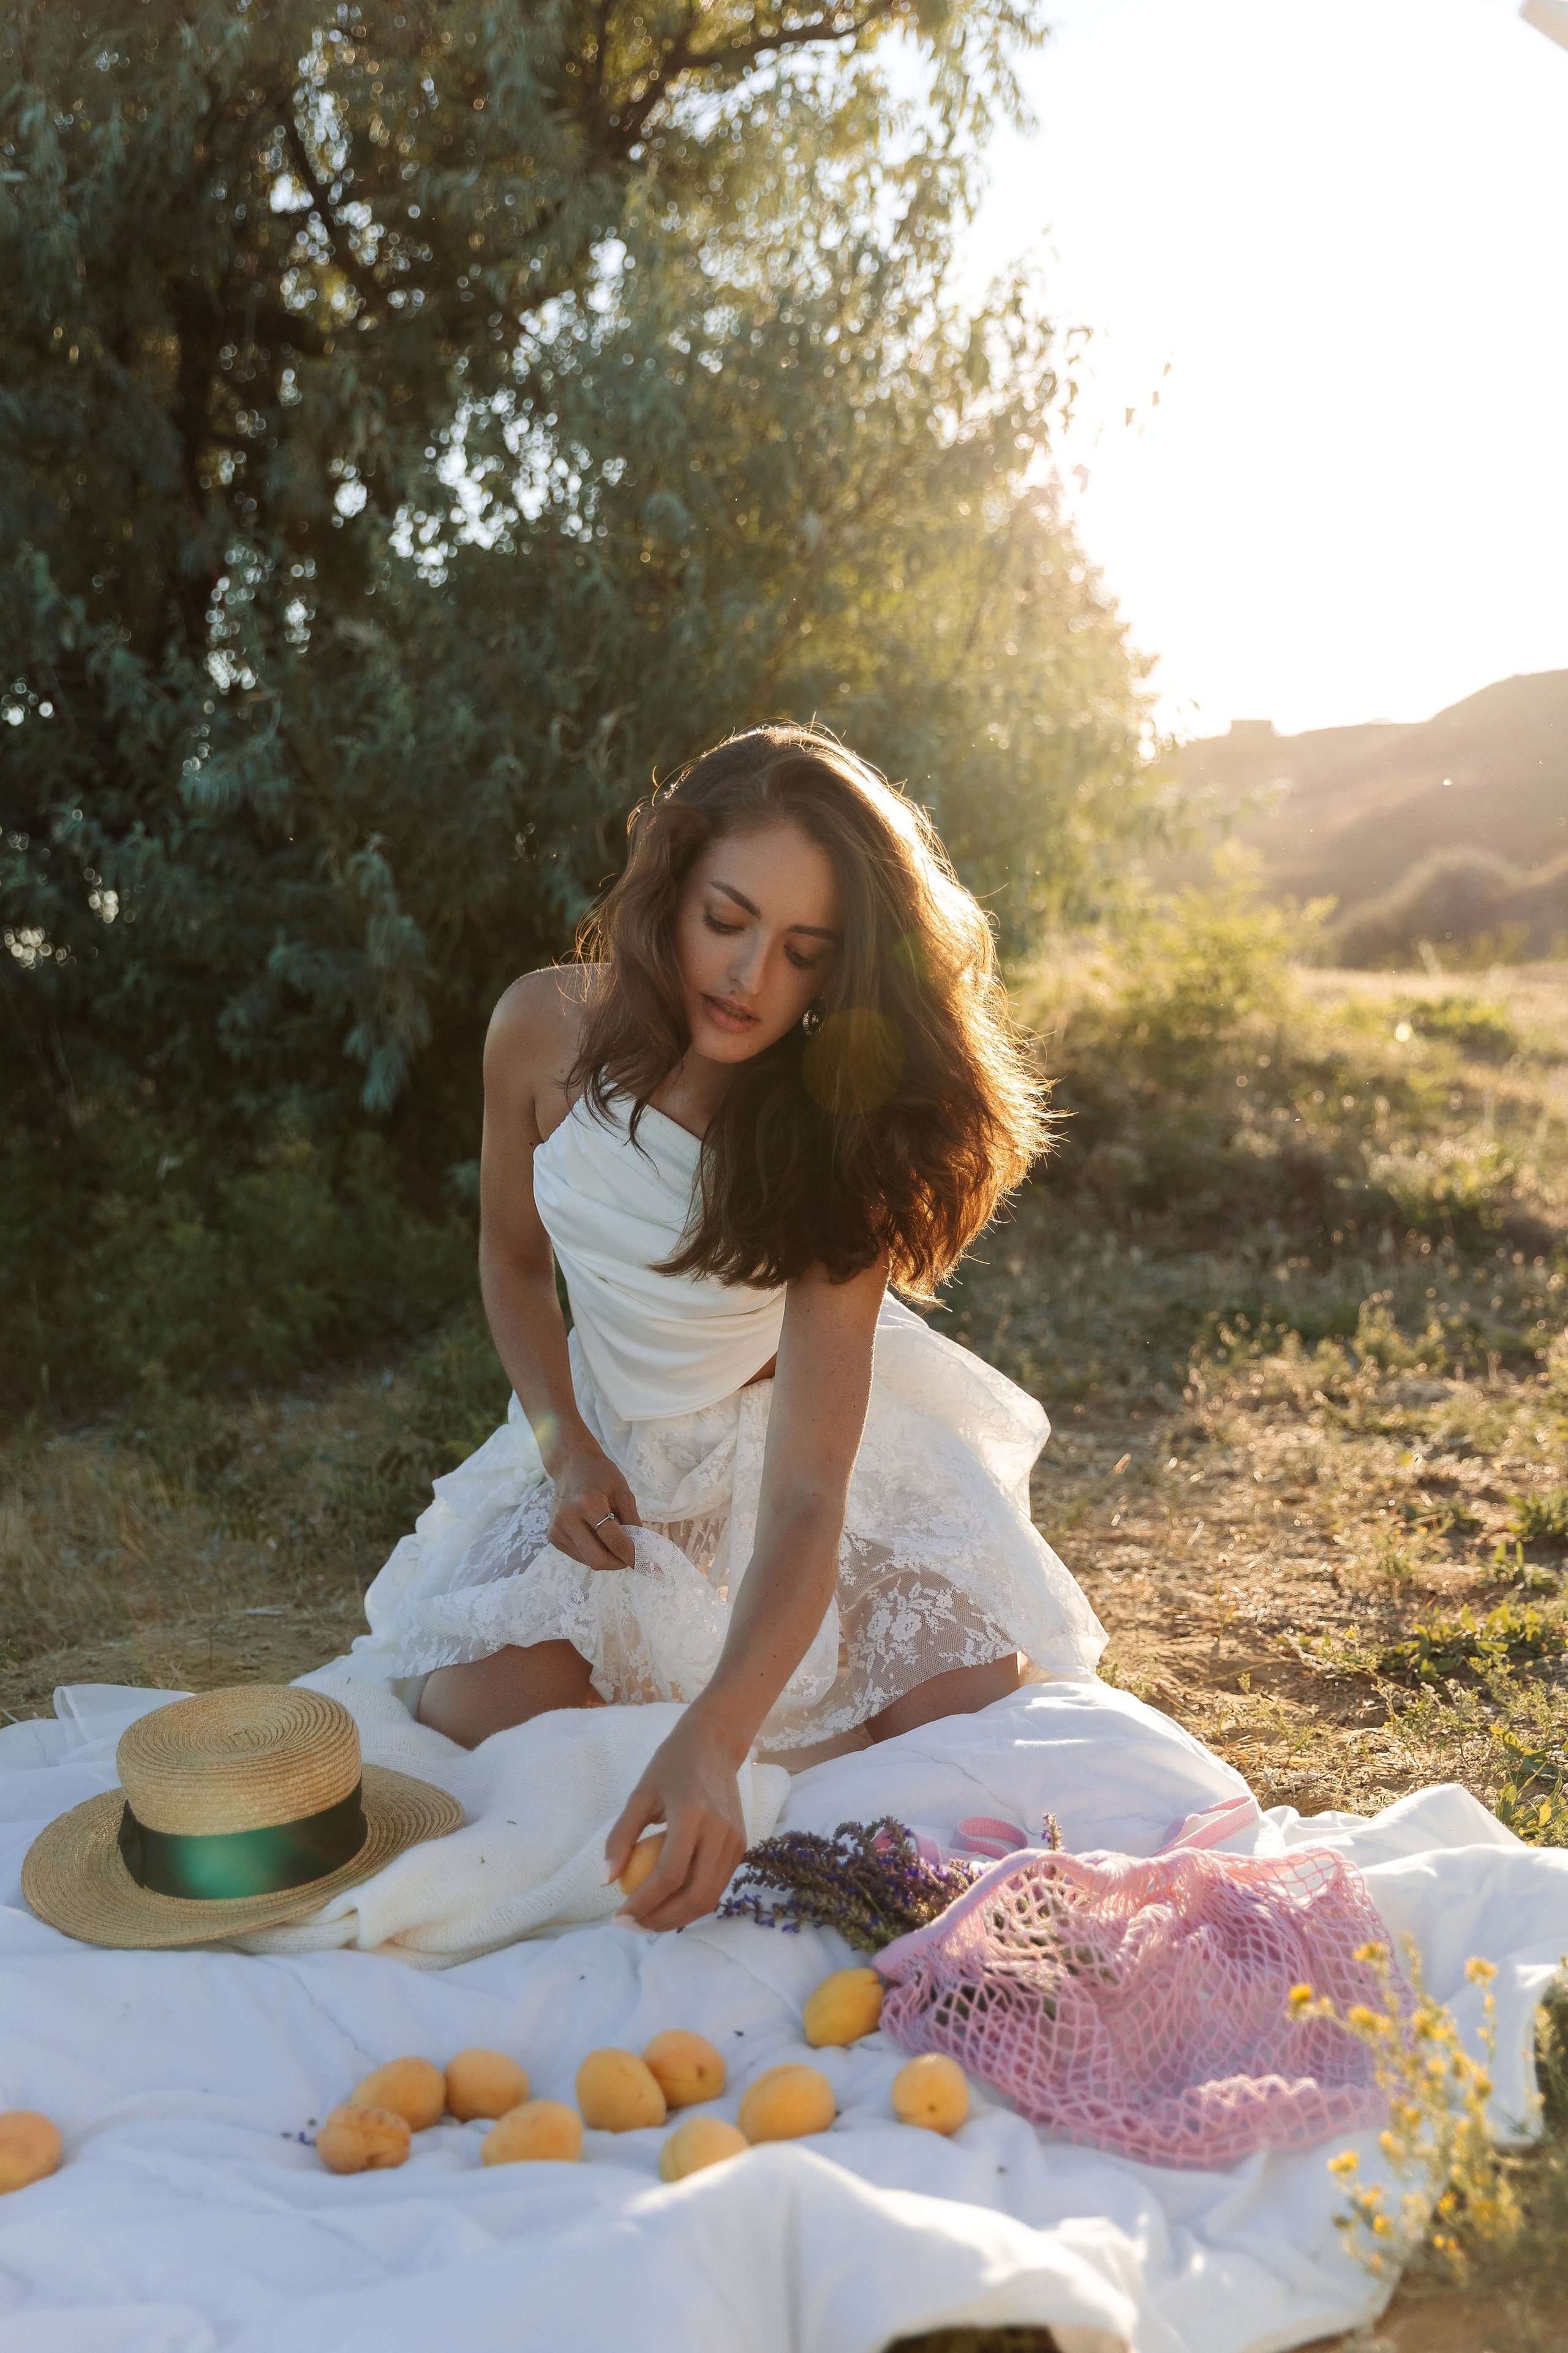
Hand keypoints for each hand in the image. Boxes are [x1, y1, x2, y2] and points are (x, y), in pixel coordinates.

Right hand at [547, 1446, 640, 1569]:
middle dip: (618, 1562)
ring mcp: (557, 1530)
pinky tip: (596, 1535)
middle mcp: (567, 1519)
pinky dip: (593, 1552)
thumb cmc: (600, 1475)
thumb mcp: (623, 1492)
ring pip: (588, 1561)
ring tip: (611, 1538)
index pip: (614, 1541)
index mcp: (587, 1504)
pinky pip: (579, 1556)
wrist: (571, 1465)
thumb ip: (633, 1521)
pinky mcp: (553, 1537)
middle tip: (630, 1555)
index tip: (646, 1562)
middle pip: (597, 1560)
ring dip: (606, 1557)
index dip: (633, 1555)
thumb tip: (641, 1550)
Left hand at [602, 1708, 748, 1931]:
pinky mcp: (741, 1846)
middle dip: (661, 1920)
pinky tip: (668, 1902)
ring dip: (677, 1917)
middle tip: (631, 1926)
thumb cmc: (672, 1765)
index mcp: (693, 1815)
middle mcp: (720, 1832)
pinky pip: (717, 1885)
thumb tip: (605, 1881)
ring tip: (646, 1920)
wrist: (716, 1743)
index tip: (618, 1916)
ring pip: (709, 1897)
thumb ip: (620, 1837)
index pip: (670, 1875)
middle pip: (695, 1895)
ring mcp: (736, 1841)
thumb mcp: (640, 1794)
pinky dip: (692, 1902)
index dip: (643, 1903)